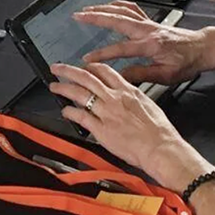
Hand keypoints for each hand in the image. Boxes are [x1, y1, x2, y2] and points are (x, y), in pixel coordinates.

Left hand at [50, 63, 193, 183]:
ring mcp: (107, 113)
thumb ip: (132, 97)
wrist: (160, 147)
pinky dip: (70, 112)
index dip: (90, 67)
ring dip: (64, 88)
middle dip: (69, 71)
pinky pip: (81, 117)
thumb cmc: (159, 131)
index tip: (83, 67)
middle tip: (58, 68)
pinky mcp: (101, 129)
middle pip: (87, 78)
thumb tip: (124, 95)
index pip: (104, 71)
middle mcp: (115, 98)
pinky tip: (65, 110)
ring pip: (80, 94)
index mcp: (128, 90)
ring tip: (55, 86)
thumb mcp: (147, 103)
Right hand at [77, 1, 210, 84]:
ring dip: (103, 8)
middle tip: (78, 16)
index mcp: (151, 45)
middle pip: (117, 19)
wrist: (202, 48)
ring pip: (122, 11)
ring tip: (87, 10)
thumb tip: (121, 75)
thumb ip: (142, 74)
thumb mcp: (167, 76)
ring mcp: (149, 23)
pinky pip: (132, 8)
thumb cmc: (187, 63)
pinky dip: (118, 5)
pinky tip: (109, 6)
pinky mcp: (150, 21)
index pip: (121, 49)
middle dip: (96, 17)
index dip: (102, 54)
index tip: (87, 60)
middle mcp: (148, 30)